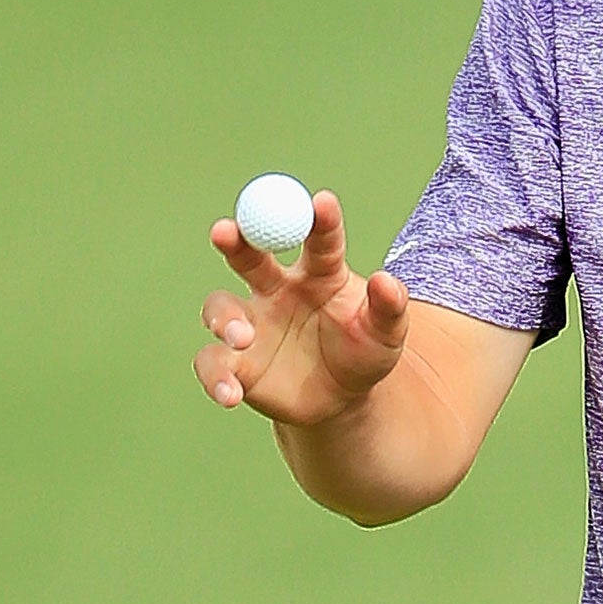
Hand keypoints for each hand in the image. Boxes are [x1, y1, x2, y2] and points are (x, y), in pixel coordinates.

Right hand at [193, 190, 410, 426]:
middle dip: (236, 240)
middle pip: (251, 256)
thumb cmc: (365, 355)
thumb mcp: (386, 335)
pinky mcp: (235, 363)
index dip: (319, 220)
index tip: (322, 201)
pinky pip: (212, 363)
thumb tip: (386, 280)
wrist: (343, 402)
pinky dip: (216, 378)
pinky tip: (230, 394)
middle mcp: (278, 290)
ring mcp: (251, 324)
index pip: (318, 240)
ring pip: (221, 307)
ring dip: (225, 318)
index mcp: (320, 274)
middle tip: (224, 230)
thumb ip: (389, 308)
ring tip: (242, 336)